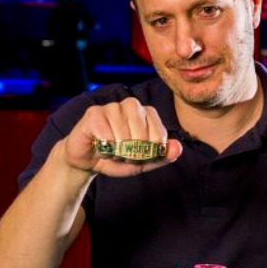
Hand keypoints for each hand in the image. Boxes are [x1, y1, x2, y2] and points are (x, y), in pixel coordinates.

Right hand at [63, 97, 182, 176]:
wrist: (88, 161)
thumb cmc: (118, 158)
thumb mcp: (144, 162)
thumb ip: (162, 156)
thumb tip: (178, 147)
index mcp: (147, 113)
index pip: (159, 137)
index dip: (149, 154)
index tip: (138, 156)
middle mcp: (131, 105)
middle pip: (142, 136)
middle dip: (133, 154)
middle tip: (122, 155)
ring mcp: (112, 107)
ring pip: (124, 137)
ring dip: (117, 153)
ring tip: (111, 150)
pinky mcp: (94, 113)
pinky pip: (106, 137)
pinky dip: (105, 149)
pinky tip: (99, 146)